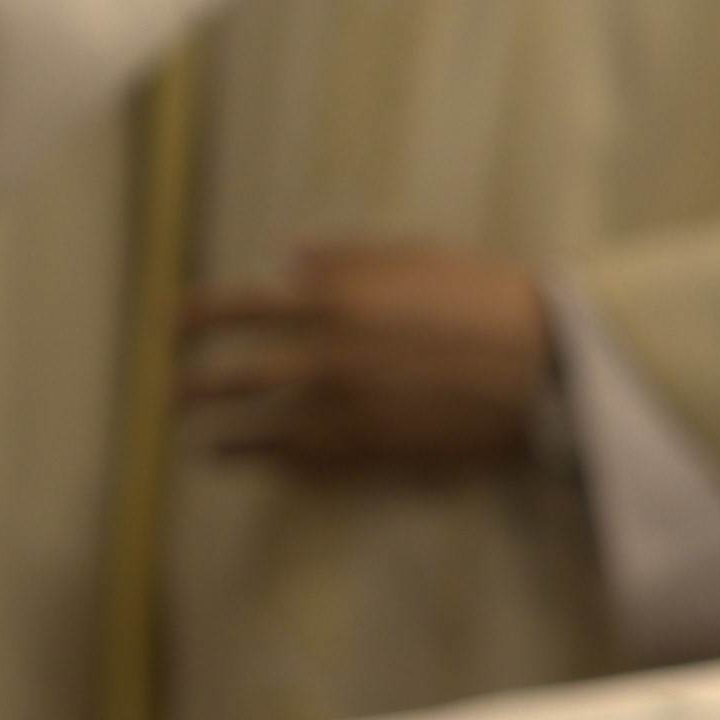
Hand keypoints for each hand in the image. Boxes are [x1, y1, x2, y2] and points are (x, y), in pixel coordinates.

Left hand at [178, 241, 553, 471]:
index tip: (175, 322)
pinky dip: (264, 462)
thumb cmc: (485, 299)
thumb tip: (287, 260)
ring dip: (220, 432)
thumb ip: (345, 259)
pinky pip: (299, 463)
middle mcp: (325, 357)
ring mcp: (343, 412)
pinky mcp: (369, 454)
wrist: (544, 366)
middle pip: (231, 375)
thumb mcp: (415, 256)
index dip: (196, 315)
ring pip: (256, 428)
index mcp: (333, 299)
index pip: (237, 306)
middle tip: (174, 389)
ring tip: (199, 436)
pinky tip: (244, 460)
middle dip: (192, 383)